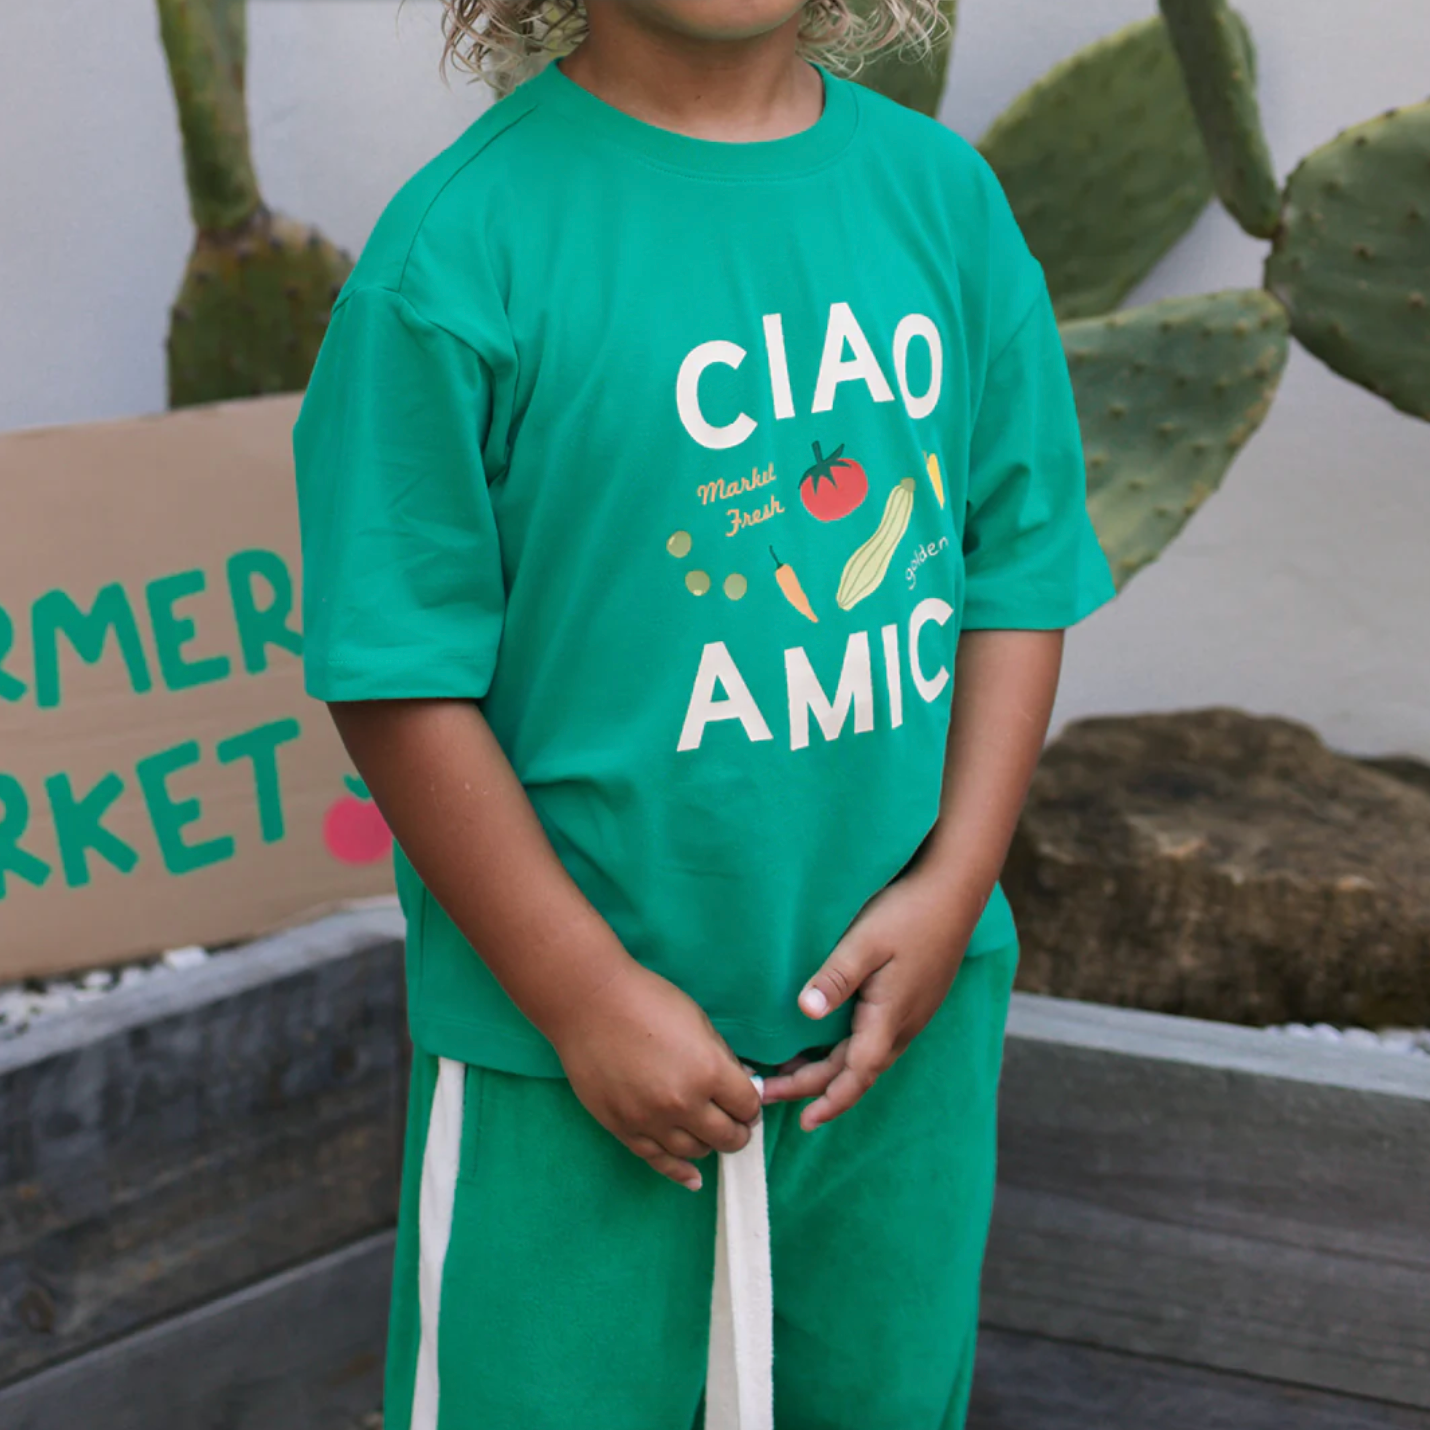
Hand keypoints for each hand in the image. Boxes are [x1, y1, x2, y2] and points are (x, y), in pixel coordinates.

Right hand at [547, 960, 763, 1191]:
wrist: (589, 1004)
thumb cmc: (647, 1001)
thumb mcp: (699, 1022)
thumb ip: (723, 1058)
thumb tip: (743, 1083)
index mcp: (708, 1072)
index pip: (748, 1107)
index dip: (752, 1105)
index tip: (748, 1102)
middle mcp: (683, 1104)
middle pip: (727, 1137)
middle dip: (738, 1131)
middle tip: (736, 1123)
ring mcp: (651, 1121)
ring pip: (695, 1152)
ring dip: (708, 1145)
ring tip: (709, 1134)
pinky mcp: (623, 1129)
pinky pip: (658, 1161)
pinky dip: (680, 1172)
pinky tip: (693, 1177)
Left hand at [758, 870, 982, 1130]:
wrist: (954, 891)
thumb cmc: (909, 913)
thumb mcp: (865, 942)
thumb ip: (836, 978)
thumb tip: (806, 1013)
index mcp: (889, 1017)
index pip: (856, 1075)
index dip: (829, 1101)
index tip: (803, 1121)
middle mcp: (903, 1025)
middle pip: (856, 1072)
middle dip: (813, 1088)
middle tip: (769, 1092)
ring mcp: (911, 1014)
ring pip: (867, 1058)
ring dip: (830, 1072)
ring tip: (790, 1074)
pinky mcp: (912, 1001)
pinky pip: (876, 1042)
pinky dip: (847, 1054)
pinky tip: (828, 1043)